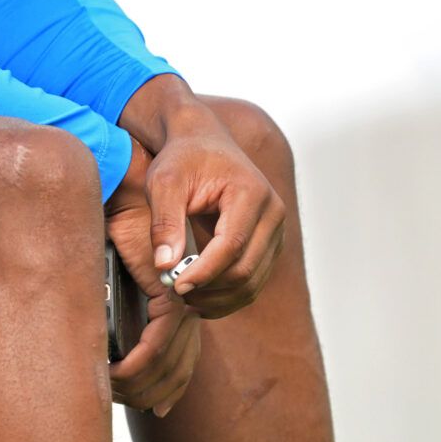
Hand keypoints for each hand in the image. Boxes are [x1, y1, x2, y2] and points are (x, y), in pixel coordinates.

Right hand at [105, 184, 199, 417]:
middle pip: (176, 369)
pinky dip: (135, 367)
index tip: (151, 406)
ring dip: (138, 384)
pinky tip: (114, 373)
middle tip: (123, 400)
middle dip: (150, 392)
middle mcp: (186, 308)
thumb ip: (131, 307)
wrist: (125, 198)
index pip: (182, 361)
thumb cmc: (120, 230)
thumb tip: (120, 349)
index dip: (166, 388)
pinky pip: (155, 348)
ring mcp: (181, 305)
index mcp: (178, 305)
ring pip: (166, 364)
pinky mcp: (169, 298)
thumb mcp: (122, 275)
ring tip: (111, 388)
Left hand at [143, 110, 283, 318]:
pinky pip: (254, 280)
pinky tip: (201, 296)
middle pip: (246, 270)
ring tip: (185, 299)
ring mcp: (276, 230)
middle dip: (210, 289)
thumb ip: (164, 222)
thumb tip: (165, 266)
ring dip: (220, 299)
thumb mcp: (164, 182)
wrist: (203, 142)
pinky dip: (229, 296)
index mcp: (251, 193)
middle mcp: (273, 213)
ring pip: (253, 282)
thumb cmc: (182, 158)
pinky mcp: (270, 243)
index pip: (231, 246)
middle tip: (176, 293)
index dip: (204, 272)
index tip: (175, 285)